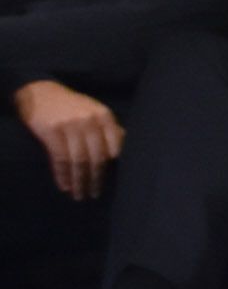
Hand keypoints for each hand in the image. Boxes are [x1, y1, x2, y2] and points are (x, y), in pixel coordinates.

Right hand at [13, 80, 121, 199]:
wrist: (42, 93)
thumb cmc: (73, 106)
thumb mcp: (95, 111)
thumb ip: (108, 129)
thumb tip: (125, 149)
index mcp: (105, 116)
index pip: (115, 146)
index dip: (114, 166)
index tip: (114, 181)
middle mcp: (89, 121)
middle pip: (97, 156)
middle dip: (96, 179)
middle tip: (94, 194)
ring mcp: (70, 126)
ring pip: (78, 160)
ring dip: (79, 181)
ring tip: (79, 195)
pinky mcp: (51, 131)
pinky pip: (59, 158)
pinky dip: (63, 175)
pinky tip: (64, 186)